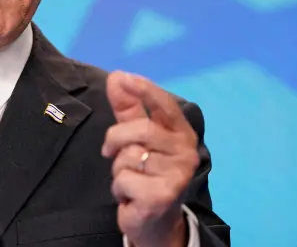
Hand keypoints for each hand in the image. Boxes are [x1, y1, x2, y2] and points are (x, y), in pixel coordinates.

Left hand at [101, 72, 198, 246]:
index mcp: (181, 132)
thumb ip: (128, 108)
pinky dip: (119, 188)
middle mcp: (185, 152)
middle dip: (116, 139)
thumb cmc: (146, 172)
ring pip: (129, 157)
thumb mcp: (136, 138)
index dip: (145, 89)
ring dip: (119, 169)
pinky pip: (125, 180)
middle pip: (141, 130)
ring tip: (130, 178)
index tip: (123, 77)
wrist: (156, 219)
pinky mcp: (162, 196)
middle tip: (110, 152)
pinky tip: (131, 196)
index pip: (165, 105)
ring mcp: (177, 175)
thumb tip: (116, 76)